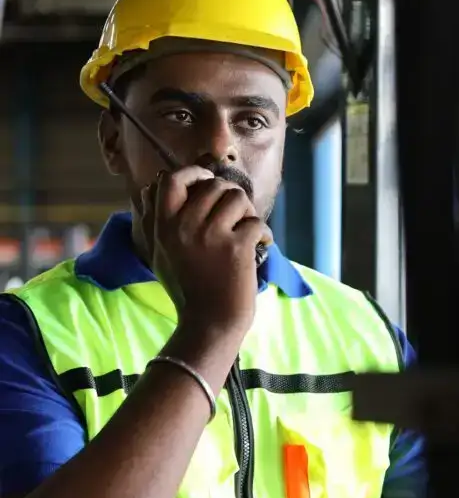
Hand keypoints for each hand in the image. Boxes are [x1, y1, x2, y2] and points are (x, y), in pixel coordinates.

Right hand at [141, 165, 272, 334]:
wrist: (208, 324)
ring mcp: (209, 236)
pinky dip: (264, 234)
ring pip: (237, 197)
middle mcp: (182, 227)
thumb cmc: (188, 290)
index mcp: (161, 227)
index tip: (207, 181)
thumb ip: (155, 219)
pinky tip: (261, 246)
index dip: (193, 174)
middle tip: (237, 214)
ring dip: (248, 212)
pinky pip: (256, 221)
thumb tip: (154, 183)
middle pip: (212, 184)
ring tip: (247, 230)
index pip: (170, 179)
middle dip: (230, 194)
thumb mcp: (159, 253)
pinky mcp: (236, 247)